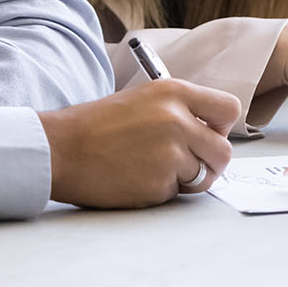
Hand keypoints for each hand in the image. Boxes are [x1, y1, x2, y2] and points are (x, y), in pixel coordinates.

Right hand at [39, 78, 240, 207]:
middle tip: (188, 164)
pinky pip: (176, 194)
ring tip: (153, 169)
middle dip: (210, 163)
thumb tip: (212, 131)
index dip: (221, 127)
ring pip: (203, 176)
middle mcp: (177, 120)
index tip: (209, 134)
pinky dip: (160, 191)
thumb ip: (180, 111)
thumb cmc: (96, 125)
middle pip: (224, 151)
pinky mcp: (158, 184)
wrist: (59, 149)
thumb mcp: (143, 99)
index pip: (229, 109)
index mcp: (174, 92)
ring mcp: (169, 154)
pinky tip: (135, 178)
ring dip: (185, 179)